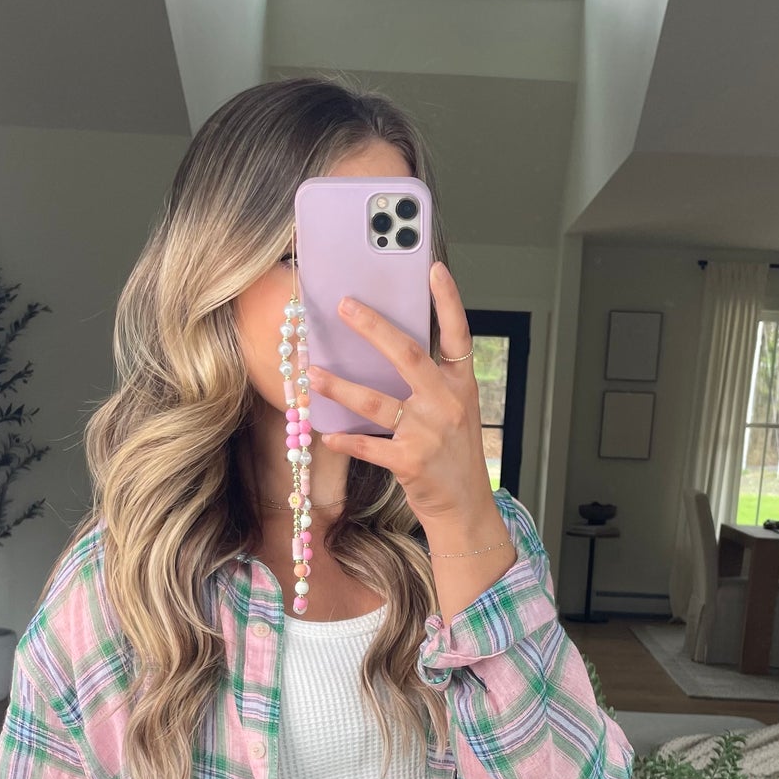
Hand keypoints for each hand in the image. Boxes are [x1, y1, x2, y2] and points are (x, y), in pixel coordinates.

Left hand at [310, 260, 494, 527]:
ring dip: (340, 386)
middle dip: (373, 328)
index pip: (458, 334)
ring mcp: (429, 433)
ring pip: (376, 402)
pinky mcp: (410, 462)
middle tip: (344, 305)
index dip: (448, 300)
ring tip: (312, 372)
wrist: (466, 509)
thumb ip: (430, 383)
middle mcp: (447, 403)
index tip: (433, 269)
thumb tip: (387, 349)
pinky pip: (368, 446)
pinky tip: (325, 435)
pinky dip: (345, 440)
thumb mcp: (454, 412)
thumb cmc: (453, 457)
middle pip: (407, 355)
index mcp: (460, 385)